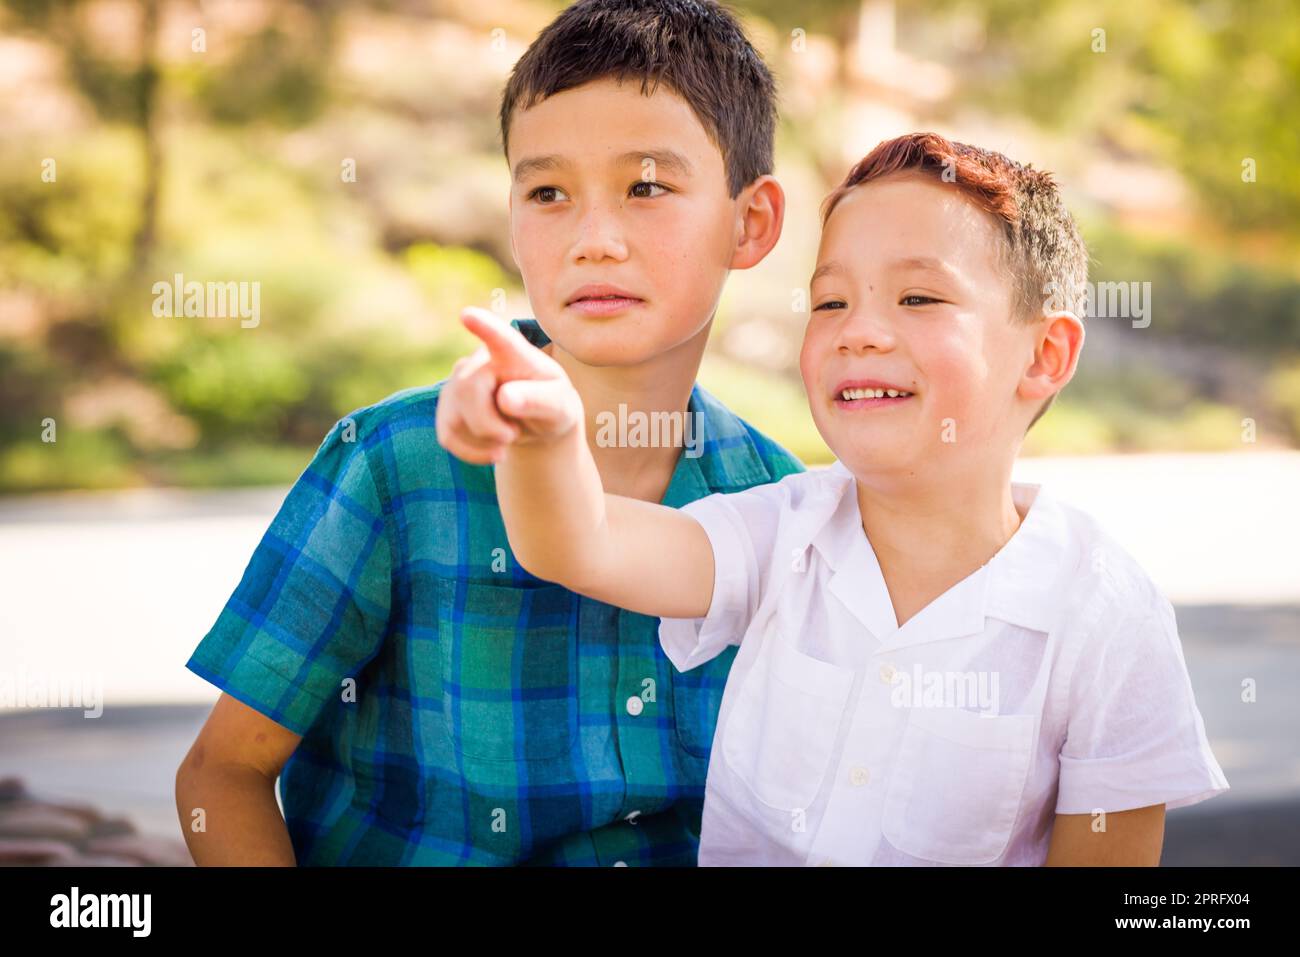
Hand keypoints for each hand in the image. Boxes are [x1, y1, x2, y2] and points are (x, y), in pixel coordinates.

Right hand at [435, 307, 582, 464]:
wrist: (536, 424)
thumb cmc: (552, 405)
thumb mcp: (559, 405)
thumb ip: (540, 400)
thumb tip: (505, 398)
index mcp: (514, 353)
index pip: (499, 338)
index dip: (484, 327)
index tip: (468, 315)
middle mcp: (480, 361)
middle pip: (469, 389)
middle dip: (491, 425)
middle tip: (514, 434)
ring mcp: (458, 382)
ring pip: (455, 417)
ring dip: (485, 440)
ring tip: (508, 435)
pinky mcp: (447, 407)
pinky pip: (448, 436)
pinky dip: (473, 453)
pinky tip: (492, 450)